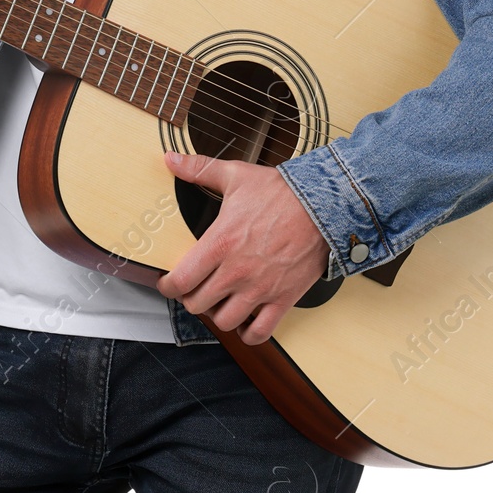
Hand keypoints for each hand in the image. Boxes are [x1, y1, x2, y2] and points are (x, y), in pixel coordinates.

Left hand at [155, 150, 330, 345]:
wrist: (324, 205)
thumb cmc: (281, 191)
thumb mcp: (235, 175)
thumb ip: (199, 169)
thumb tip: (171, 159)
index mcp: (220, 243)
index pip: (180, 280)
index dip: (168, 286)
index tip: (168, 283)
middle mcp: (236, 271)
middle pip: (198, 304)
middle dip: (192, 298)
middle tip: (195, 288)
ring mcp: (260, 289)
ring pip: (225, 322)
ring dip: (218, 314)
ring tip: (220, 302)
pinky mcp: (283, 299)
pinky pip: (260, 333)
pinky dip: (249, 333)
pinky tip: (246, 320)